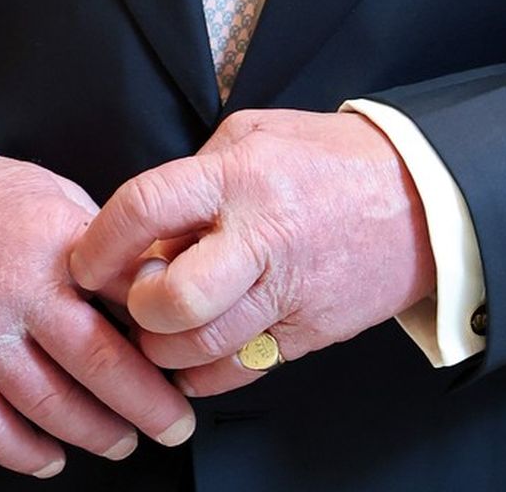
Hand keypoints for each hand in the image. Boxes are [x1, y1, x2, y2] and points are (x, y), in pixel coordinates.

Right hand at [0, 147, 195, 475]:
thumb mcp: (50, 192)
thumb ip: (95, 239)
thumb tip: (146, 278)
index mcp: (57, 244)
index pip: (128, 300)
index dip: (165, 338)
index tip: (189, 358)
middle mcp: (20, 293)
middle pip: (98, 365)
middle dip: (147, 405)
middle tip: (174, 425)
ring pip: (49, 405)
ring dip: (94, 433)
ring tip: (122, 441)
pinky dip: (23, 452)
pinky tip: (50, 457)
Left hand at [70, 110, 433, 399]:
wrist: (418, 197)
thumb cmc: (330, 159)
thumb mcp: (255, 134)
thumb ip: (197, 176)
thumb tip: (146, 232)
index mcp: (241, 175)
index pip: (145, 209)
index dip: (102, 243)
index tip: (87, 260)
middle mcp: (262, 235)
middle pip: (169, 301)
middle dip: (136, 309)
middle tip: (135, 296)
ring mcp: (287, 291)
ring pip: (198, 348)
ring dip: (163, 348)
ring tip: (163, 324)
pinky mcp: (308, 333)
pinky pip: (237, 371)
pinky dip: (203, 372)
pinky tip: (199, 349)